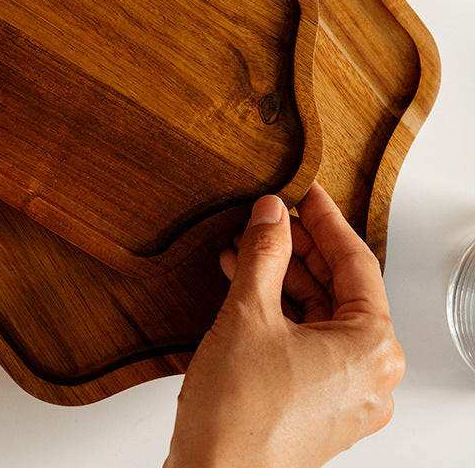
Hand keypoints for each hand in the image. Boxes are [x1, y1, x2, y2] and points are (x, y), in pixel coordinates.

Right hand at [165, 183, 404, 467]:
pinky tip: (248, 287)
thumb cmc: (239, 415)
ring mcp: (347, 393)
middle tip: (271, 220)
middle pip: (340, 289)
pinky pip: (310, 341)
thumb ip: (264, 252)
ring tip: (247, 249)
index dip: (326, 221)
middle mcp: (370, 373)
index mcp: (371, 348)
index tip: (308, 195)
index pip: (356, 263)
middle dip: (299, 250)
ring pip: (321, 315)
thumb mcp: (249, 312)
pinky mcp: (321, 404)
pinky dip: (282, 312)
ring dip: (283, 279)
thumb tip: (271, 214)